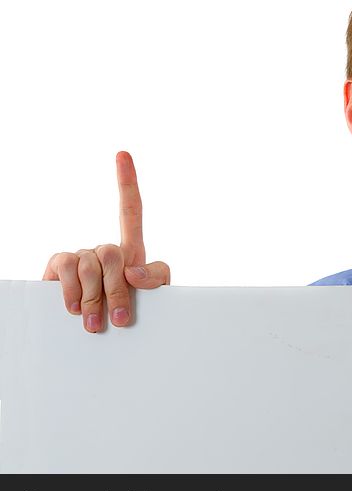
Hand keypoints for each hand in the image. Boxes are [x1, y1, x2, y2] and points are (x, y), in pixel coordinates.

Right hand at [42, 151, 170, 332]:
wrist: (104, 336)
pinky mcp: (56, 267)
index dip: (127, 182)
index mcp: (129, 250)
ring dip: (95, 297)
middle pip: (113, 252)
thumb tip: (134, 271)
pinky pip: (65, 268)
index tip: (122, 154)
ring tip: (95, 322)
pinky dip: (72, 291)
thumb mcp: (156, 295)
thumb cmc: (133, 312)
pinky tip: (74, 308)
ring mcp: (78, 255)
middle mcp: (101, 248)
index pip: (130, 210)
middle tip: (118, 321)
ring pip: (89, 264)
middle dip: (117, 290)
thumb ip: (157, 278)